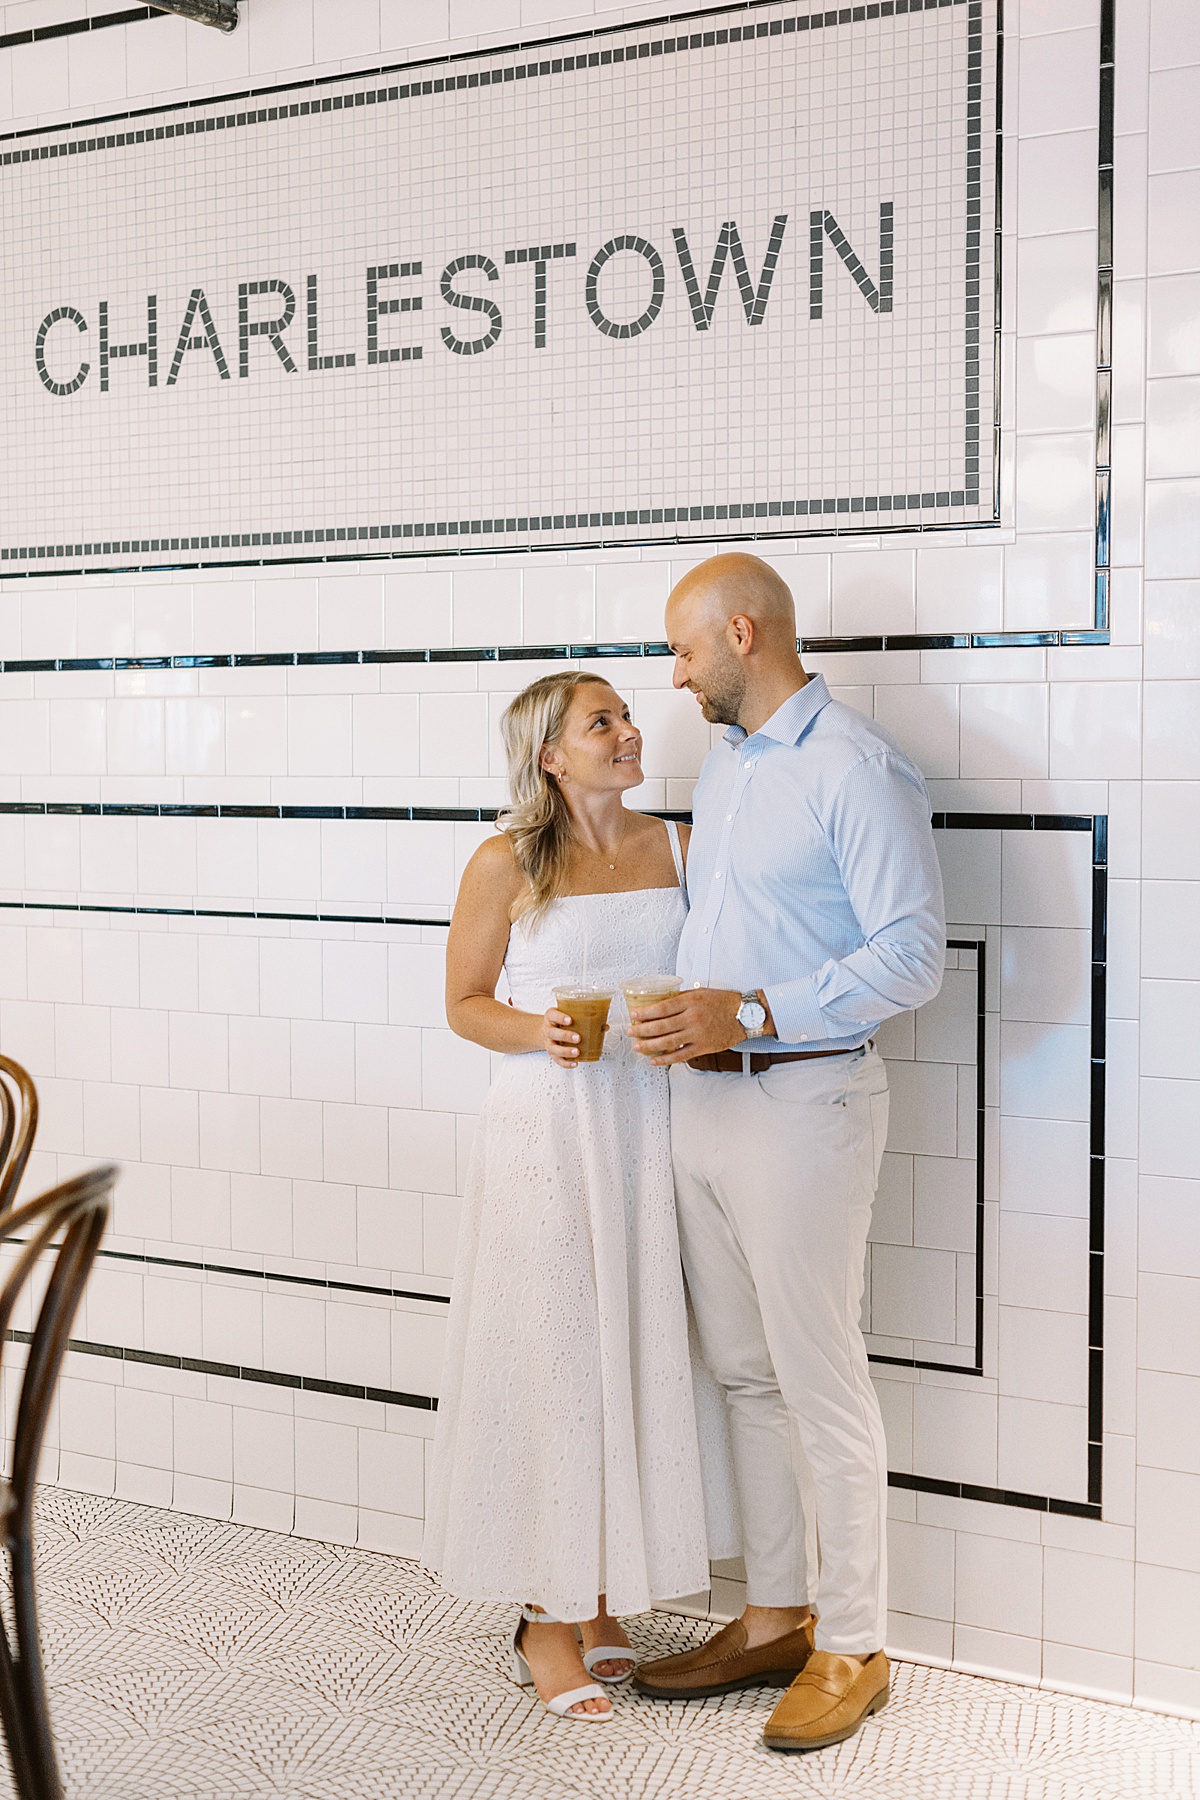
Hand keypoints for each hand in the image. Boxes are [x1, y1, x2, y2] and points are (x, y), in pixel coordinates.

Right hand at [540, 1007, 588, 1068]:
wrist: (547, 1030)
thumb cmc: (560, 1022)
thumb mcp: (568, 1015)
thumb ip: (584, 1019)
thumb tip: (604, 1026)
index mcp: (551, 1017)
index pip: (552, 1015)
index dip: (560, 1017)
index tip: (570, 1020)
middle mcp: (548, 1030)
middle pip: (552, 1033)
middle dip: (565, 1036)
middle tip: (578, 1037)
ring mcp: (549, 1043)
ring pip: (554, 1048)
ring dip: (566, 1051)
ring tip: (577, 1052)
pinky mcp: (552, 1054)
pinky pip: (557, 1060)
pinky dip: (566, 1063)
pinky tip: (575, 1062)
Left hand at [626, 987, 745, 1064]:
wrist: (746, 1014)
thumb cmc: (723, 1001)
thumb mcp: (701, 992)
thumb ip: (682, 997)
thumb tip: (661, 1000)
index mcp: (690, 1001)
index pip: (661, 1008)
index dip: (644, 1013)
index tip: (633, 1015)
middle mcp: (692, 1017)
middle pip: (660, 1026)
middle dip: (641, 1030)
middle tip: (629, 1032)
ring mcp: (697, 1034)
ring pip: (667, 1042)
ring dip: (649, 1045)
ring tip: (636, 1046)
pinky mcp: (703, 1047)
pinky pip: (680, 1055)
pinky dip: (665, 1059)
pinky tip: (654, 1060)